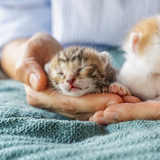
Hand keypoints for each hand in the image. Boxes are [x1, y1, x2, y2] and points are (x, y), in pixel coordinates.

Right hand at [1, 33, 125, 119]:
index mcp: (40, 96)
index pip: (69, 103)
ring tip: (131, 102)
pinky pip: (92, 102)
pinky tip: (124, 98)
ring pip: (90, 109)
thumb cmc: (33, 49)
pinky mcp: (75, 98)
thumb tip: (38, 84)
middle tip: (129, 103)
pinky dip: (107, 100)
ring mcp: (64, 103)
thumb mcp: (28, 51)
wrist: (38, 53)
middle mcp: (54, 104)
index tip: (114, 100)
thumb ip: (28, 67)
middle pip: (83, 110)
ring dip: (110, 106)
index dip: (92, 103)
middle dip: (107, 106)